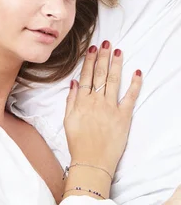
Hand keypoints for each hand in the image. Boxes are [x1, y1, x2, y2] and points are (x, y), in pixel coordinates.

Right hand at [64, 42, 141, 176]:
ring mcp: (110, 108)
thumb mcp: (68, 120)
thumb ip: (70, 100)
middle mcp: (96, 101)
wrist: (92, 162)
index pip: (86, 75)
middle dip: (103, 57)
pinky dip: (134, 84)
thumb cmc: (78, 143)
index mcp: (81, 101)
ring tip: (117, 51)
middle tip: (106, 43)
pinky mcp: (123, 116)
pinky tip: (137, 73)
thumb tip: (74, 83)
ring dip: (115, 64)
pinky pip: (130, 97)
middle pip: (99, 74)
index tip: (92, 48)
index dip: (89, 60)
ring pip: (113, 81)